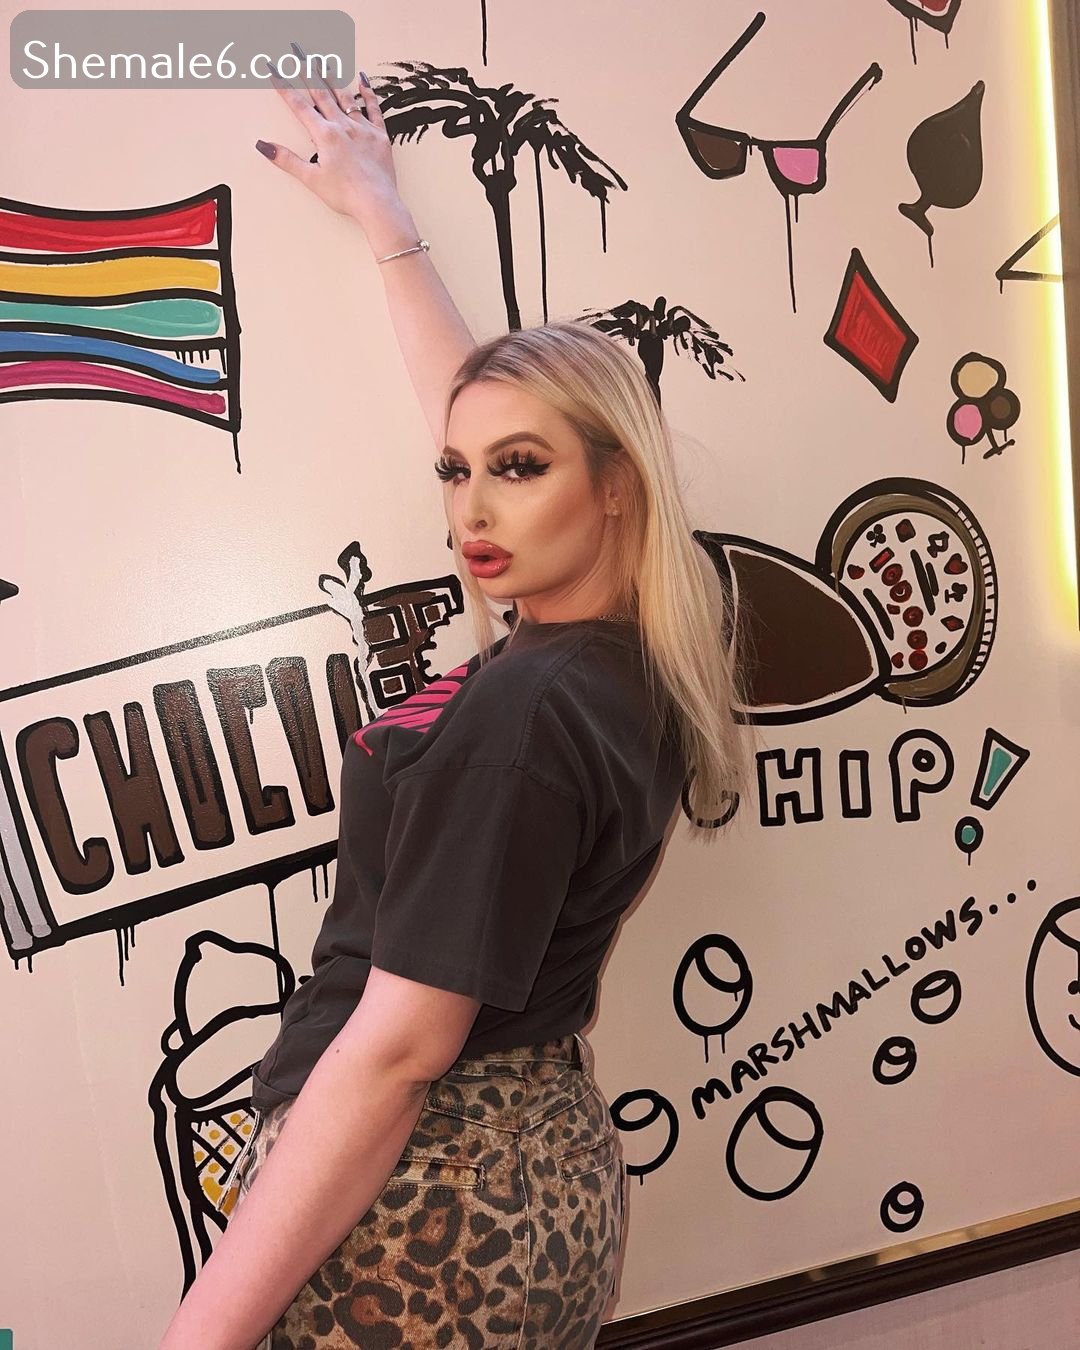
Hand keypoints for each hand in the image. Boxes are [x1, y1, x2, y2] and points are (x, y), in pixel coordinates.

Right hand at [255, 57, 401, 236]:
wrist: (378, 204)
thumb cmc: (346, 195)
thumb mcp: (311, 179)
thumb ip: (287, 159)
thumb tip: (263, 145)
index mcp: (325, 135)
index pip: (298, 105)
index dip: (283, 84)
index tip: (273, 66)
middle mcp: (343, 126)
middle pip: (320, 92)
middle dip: (305, 69)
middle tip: (295, 49)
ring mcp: (363, 128)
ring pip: (344, 96)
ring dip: (331, 76)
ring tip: (321, 59)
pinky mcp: (379, 136)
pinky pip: (373, 108)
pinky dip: (367, 93)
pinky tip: (363, 79)